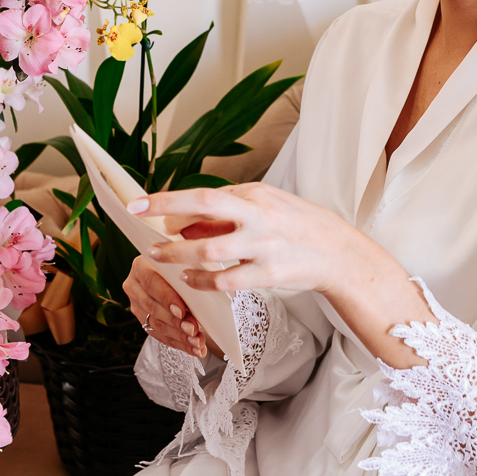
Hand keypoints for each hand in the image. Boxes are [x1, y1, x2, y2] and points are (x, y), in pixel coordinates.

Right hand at [123, 254, 209, 358]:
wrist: (176, 269)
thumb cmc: (184, 261)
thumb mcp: (185, 257)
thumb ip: (188, 265)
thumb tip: (203, 278)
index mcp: (141, 265)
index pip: (151, 283)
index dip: (166, 298)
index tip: (182, 311)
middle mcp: (134, 285)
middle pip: (153, 307)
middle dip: (175, 322)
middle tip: (193, 330)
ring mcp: (137, 304)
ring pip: (156, 324)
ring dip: (179, 336)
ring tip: (197, 342)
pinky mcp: (144, 319)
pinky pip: (160, 335)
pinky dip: (179, 343)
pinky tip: (194, 348)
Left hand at [128, 182, 435, 369]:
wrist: (338, 252)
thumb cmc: (296, 225)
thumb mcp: (263, 208)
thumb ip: (224, 215)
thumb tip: (180, 223)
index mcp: (255, 195)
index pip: (204, 194)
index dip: (168, 200)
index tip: (138, 203)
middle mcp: (259, 216)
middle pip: (205, 208)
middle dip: (167, 215)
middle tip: (139, 225)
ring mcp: (264, 246)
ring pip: (211, 251)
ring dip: (179, 255)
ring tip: (160, 258)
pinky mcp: (270, 274)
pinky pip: (227, 280)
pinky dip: (204, 280)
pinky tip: (190, 279)